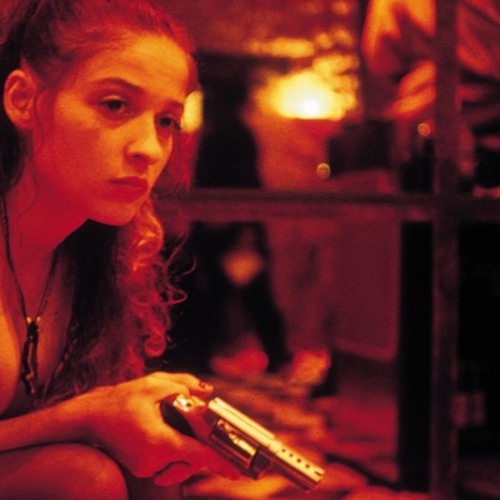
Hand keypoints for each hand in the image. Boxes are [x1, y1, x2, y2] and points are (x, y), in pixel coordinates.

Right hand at [69, 372, 239, 484]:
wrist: (88, 417)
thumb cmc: (119, 400)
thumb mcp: (153, 384)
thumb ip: (184, 385)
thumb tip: (207, 393)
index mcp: (160, 442)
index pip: (198, 455)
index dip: (220, 462)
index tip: (236, 470)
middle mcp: (154, 461)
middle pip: (192, 460)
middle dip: (202, 445)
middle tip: (204, 427)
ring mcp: (146, 468)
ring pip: (180, 462)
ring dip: (188, 447)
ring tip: (181, 424)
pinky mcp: (141, 468)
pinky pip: (168, 462)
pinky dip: (175, 451)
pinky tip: (169, 432)